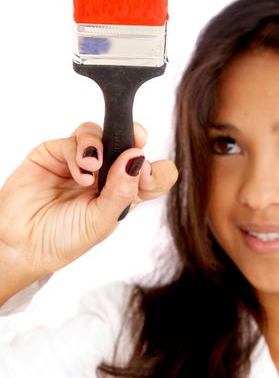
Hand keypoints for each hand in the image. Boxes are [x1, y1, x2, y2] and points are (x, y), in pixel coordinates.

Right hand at [0, 121, 177, 295]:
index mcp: (125, 193)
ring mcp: (83, 162)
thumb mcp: (101, 222)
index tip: (147, 176)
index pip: (155, 175)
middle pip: (131, 143)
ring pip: (102, 134)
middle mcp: (107, 174)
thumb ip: (121, 191)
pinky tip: (79, 173)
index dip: (157, 171)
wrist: (22, 244)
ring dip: (101, 146)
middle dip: (135, 138)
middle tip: (136, 142)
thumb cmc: (63, 240)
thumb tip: (138, 158)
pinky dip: (80, 151)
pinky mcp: (57, 153)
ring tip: (93, 168)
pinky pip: (76, 139)